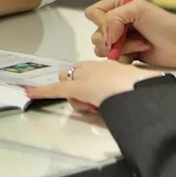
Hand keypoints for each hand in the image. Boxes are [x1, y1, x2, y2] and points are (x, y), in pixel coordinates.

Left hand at [26, 61, 162, 109]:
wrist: (146, 92)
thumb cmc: (145, 93)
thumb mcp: (134, 91)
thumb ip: (121, 93)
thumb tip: (111, 103)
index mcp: (111, 67)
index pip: (89, 71)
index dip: (82, 79)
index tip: (83, 85)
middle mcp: (97, 68)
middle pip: (76, 76)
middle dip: (77, 88)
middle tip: (94, 103)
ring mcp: (86, 76)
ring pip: (70, 87)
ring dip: (77, 100)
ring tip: (98, 108)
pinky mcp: (78, 88)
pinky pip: (56, 90)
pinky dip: (42, 91)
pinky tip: (29, 93)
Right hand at [87, 0, 175, 68]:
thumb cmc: (165, 24)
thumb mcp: (137, 9)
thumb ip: (113, 18)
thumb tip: (105, 36)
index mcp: (117, 6)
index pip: (93, 14)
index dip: (102, 22)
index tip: (117, 26)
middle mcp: (116, 22)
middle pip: (96, 34)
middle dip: (114, 39)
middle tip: (131, 35)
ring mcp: (121, 40)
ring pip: (102, 49)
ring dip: (122, 49)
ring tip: (139, 45)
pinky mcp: (126, 54)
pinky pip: (113, 61)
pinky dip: (126, 58)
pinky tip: (140, 52)